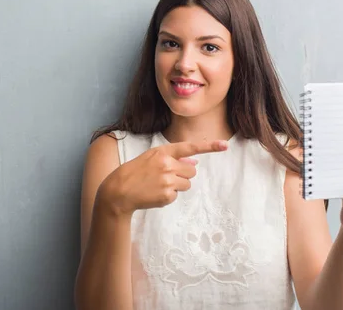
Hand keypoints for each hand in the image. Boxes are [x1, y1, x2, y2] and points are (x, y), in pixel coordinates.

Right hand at [97, 139, 227, 215]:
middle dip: (183, 175)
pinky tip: (155, 193)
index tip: (225, 145)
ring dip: (177, 186)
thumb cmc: (135, 172)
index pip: (190, 147)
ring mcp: (168, 181)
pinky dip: (169, 196)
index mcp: (163, 152)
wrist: (118, 191)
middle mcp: (167, 164)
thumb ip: (173, 158)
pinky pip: (177, 195)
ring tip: (158, 185)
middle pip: (191, 171)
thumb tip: (194, 163)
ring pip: (187, 184)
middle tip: (165, 177)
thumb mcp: (151, 158)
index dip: (209, 146)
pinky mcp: (168, 196)